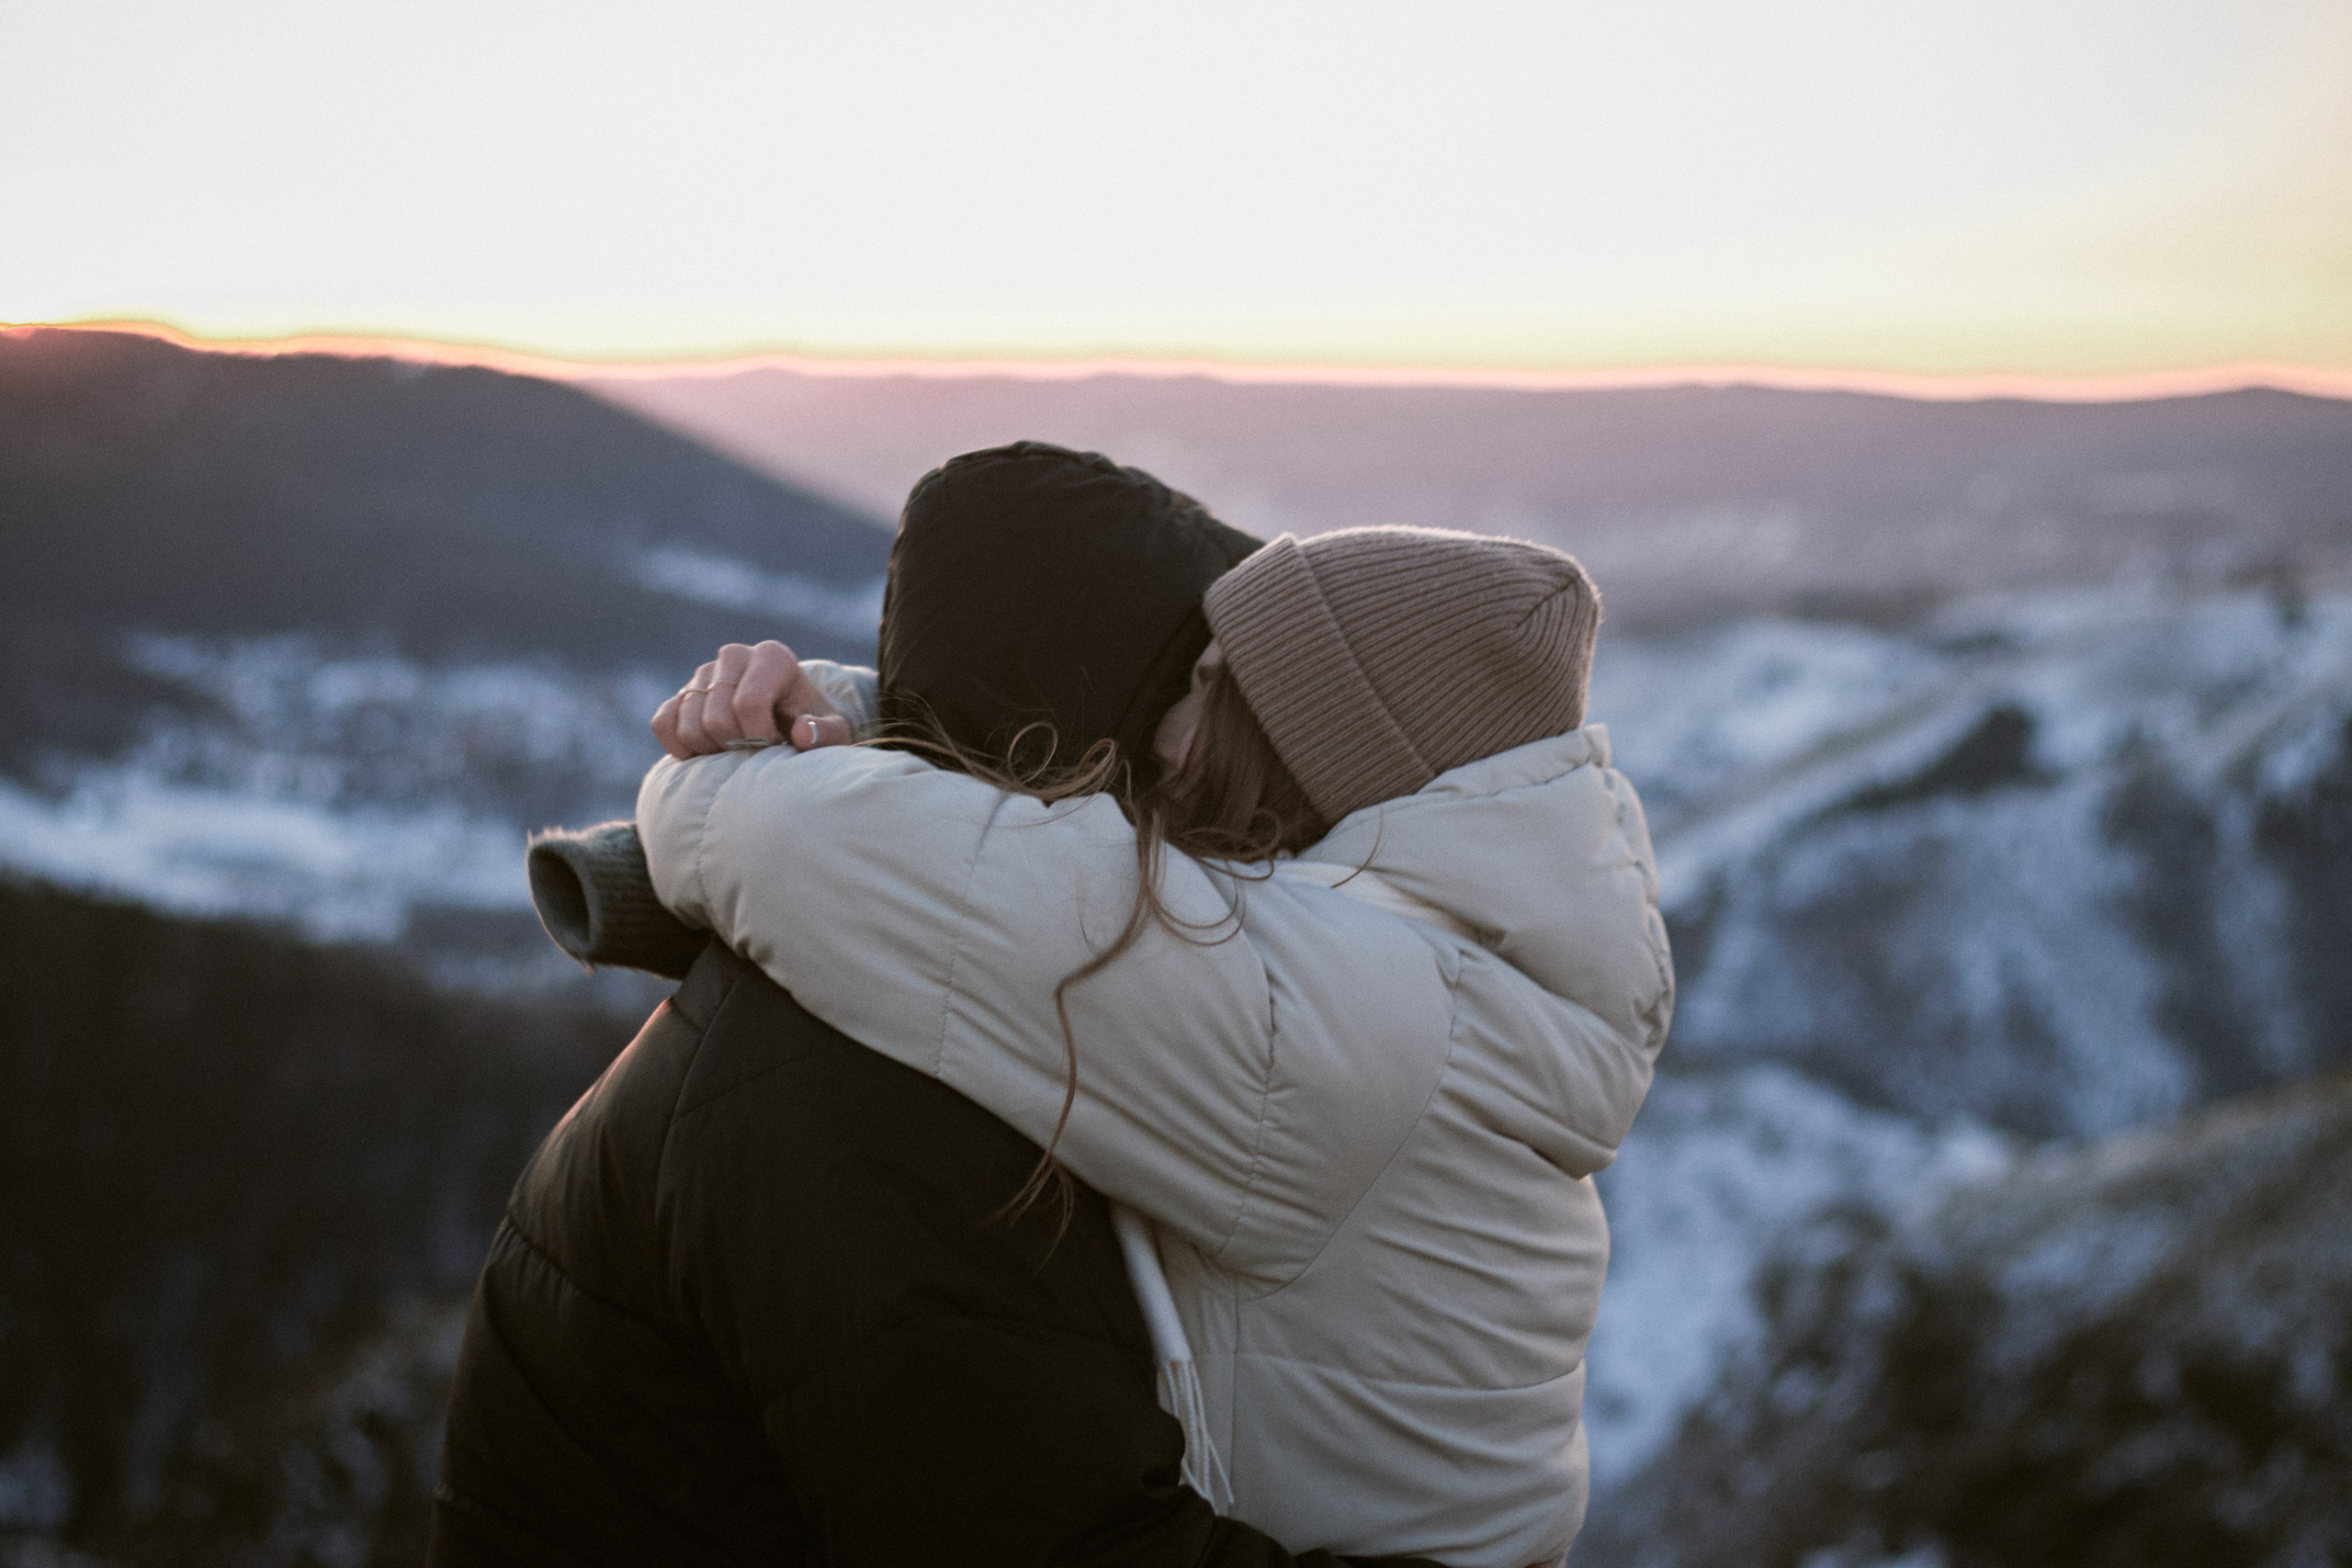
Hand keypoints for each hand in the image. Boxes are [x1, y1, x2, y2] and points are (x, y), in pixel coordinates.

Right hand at [651, 641, 854, 759]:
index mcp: (772, 657)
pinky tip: (704, 755)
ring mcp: (704, 673)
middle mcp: (734, 655)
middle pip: (716, 717)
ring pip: (688, 723)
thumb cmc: (812, 724)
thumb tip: (801, 733)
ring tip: (735, 753)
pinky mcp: (682, 693)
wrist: (788, 719)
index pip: (749, 703)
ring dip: (709, 751)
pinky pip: (663, 722)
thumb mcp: (832, 731)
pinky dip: (678, 746)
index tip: (774, 749)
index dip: (758, 738)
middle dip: (735, 747)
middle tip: (753, 754)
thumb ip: (826, 733)